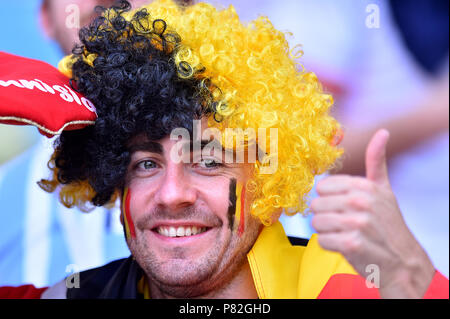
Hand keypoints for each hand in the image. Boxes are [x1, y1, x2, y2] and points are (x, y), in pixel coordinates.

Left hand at [311, 129, 434, 297]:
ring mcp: (356, 223)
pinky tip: (347, 246)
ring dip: (328, 232)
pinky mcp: (351, 244)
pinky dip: (330, 246)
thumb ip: (377, 162)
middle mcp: (361, 201)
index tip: (345, 208)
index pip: (322, 186)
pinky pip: (321, 240)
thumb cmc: (388, 225)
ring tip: (346, 234)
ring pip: (316, 222)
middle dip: (327, 216)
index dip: (330, 199)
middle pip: (316, 205)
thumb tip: (383, 132)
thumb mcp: (384, 190)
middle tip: (346, 224)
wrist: (402, 262)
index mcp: (365, 186)